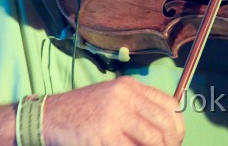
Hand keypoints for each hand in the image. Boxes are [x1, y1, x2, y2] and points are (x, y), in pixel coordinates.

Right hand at [43, 76, 184, 144]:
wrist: (49, 117)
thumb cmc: (83, 113)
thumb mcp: (112, 99)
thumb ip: (137, 109)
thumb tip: (167, 131)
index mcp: (129, 86)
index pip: (170, 104)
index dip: (178, 127)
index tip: (175, 140)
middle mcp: (125, 96)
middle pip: (166, 124)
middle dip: (171, 144)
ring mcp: (114, 115)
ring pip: (154, 140)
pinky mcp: (103, 135)